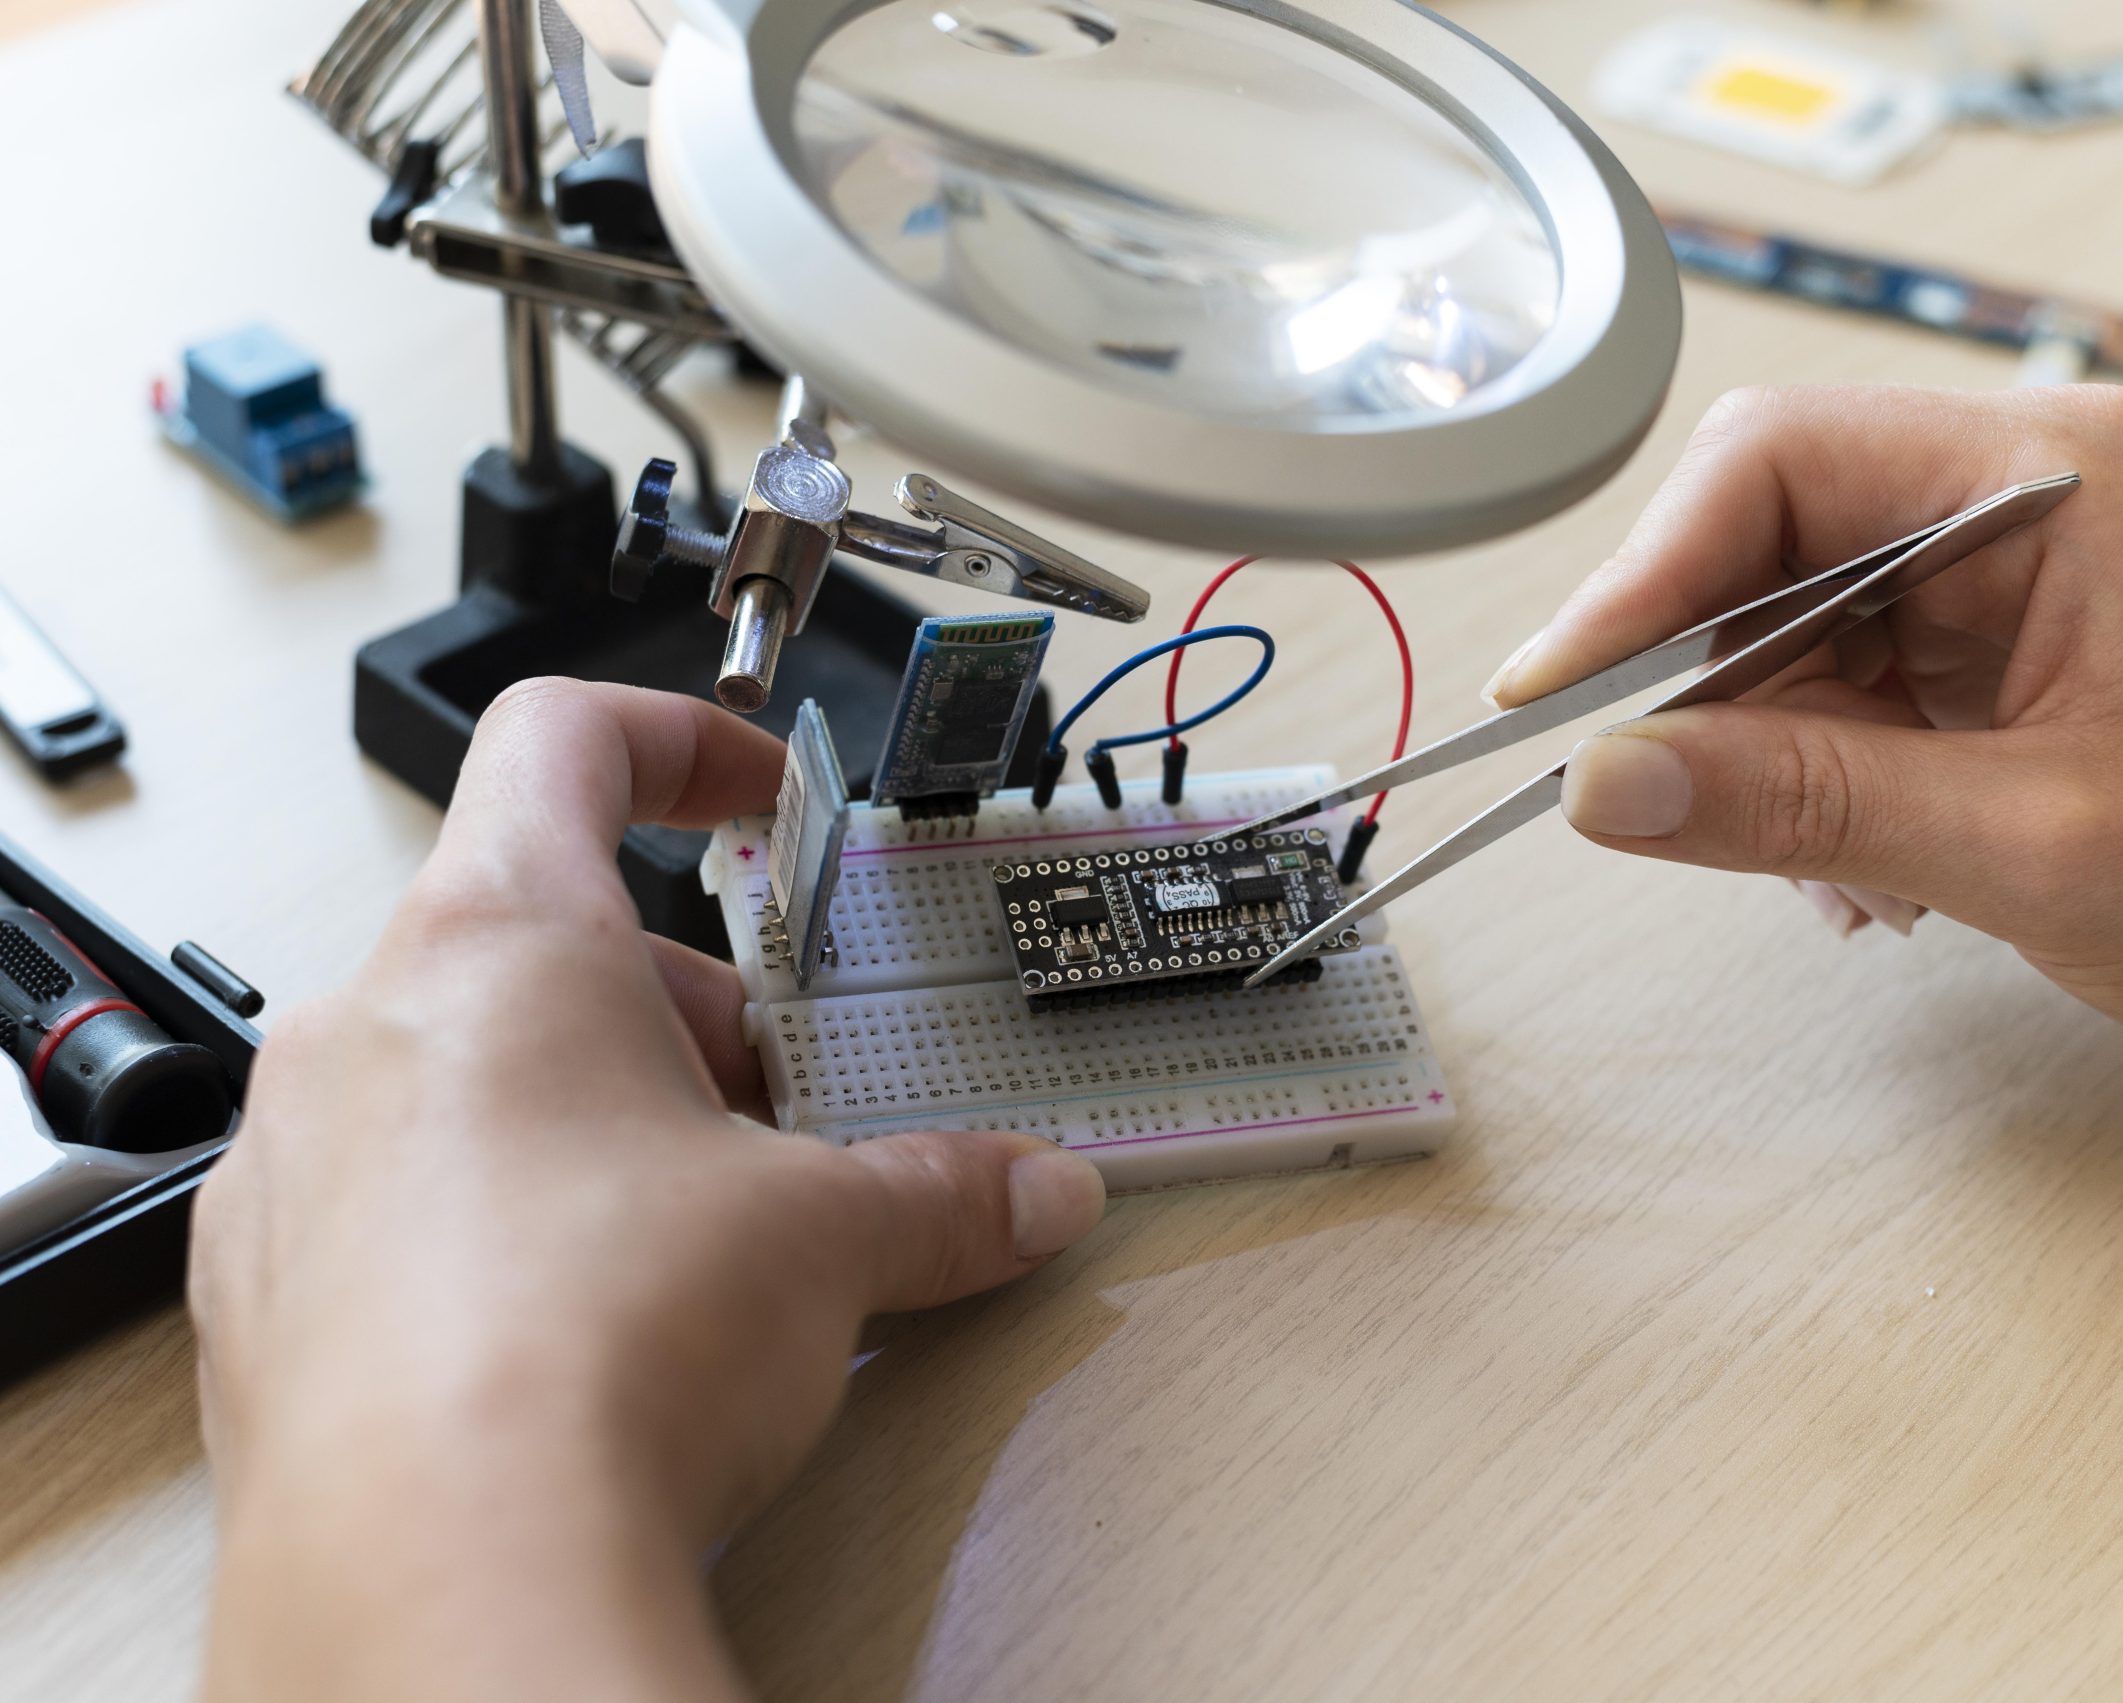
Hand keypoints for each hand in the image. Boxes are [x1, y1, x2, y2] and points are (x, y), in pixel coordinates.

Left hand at [190, 680, 1104, 1701]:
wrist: (441, 1577)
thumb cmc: (588, 1356)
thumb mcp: (824, 1238)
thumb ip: (941, 1194)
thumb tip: (1028, 1194)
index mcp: (496, 945)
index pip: (563, 741)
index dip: (679, 741)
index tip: (749, 793)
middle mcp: (365, 1032)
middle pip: (535, 943)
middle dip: (678, 1016)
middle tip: (774, 1112)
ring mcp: (296, 1170)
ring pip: (459, 1082)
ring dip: (585, 1122)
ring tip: (691, 1235)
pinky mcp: (268, 1305)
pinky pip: (393, 1213)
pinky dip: (493, 1233)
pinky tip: (581, 1332)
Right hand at [1494, 386, 2122, 1110]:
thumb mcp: (2024, 847)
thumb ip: (1800, 802)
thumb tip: (1607, 784)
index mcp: (2057, 474)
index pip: (1776, 461)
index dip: (1644, 576)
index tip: (1556, 694)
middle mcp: (2027, 485)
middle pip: (1766, 530)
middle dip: (1703, 675)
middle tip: (1655, 799)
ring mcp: (2012, 558)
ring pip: (1791, 614)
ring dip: (1766, 746)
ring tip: (1833, 873)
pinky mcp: (2000, 634)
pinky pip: (1843, 673)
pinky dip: (1817, 770)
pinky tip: (1869, 866)